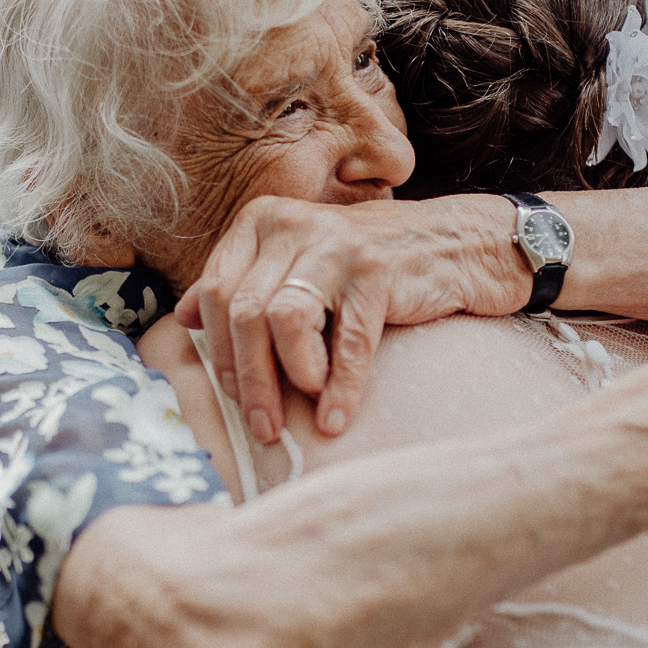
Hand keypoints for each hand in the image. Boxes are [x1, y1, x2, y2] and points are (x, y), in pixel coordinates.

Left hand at [177, 194, 523, 442]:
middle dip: (250, 381)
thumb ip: (245, 285)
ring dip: (288, 380)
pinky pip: (347, 340)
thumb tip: (185, 318)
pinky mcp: (378, 268)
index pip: (216, 292)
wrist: (462, 245)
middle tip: (263, 427)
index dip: (222, 353)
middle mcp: (293, 222)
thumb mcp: (301, 267)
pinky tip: (337, 419)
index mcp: (263, 220)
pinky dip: (340, 387)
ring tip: (302, 415)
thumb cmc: (372, 268)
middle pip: (244, 311)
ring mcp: (336, 242)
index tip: (235, 398)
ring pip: (282, 320)